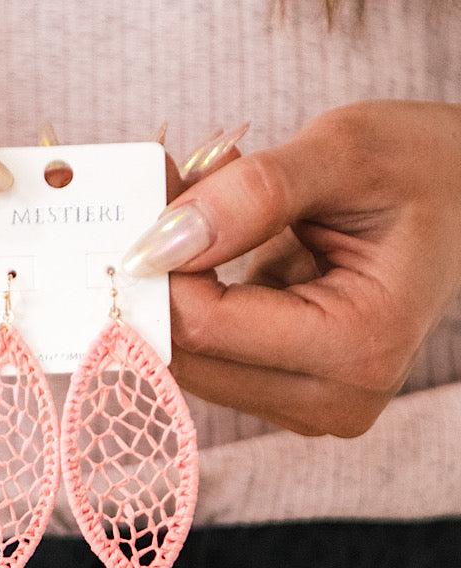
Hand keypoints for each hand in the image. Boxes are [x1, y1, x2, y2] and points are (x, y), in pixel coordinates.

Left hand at [123, 101, 460, 435]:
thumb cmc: (423, 172)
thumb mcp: (347, 153)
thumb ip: (253, 194)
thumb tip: (161, 242)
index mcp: (359, 346)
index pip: (208, 326)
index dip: (161, 261)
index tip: (152, 190)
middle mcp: (332, 399)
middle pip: (189, 355)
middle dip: (159, 276)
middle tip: (162, 191)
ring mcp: (307, 406)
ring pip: (188, 362)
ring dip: (172, 288)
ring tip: (197, 209)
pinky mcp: (285, 395)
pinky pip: (207, 358)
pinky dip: (192, 302)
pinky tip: (212, 248)